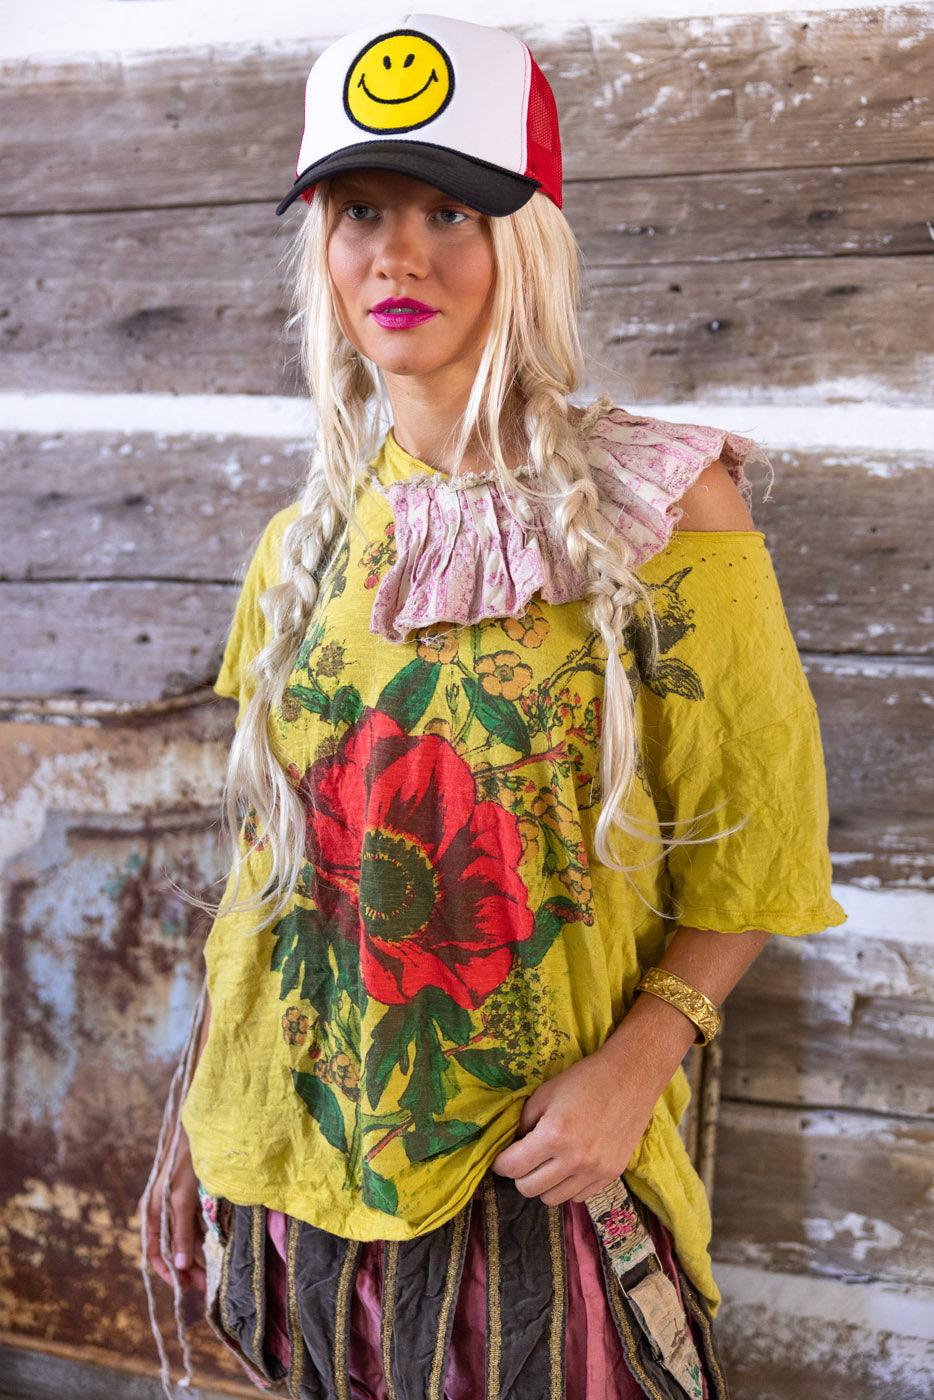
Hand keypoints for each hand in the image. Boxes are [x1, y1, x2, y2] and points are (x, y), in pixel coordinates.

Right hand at [138, 1127, 205, 1293]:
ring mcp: (174, 1206)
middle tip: (205, 1285)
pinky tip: (213, 1248)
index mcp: (151, 1214)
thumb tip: (180, 1266)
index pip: (154, 1253)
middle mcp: (160, 1213)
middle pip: (170, 1250)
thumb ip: (181, 1231)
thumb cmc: (186, 1162)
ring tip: (211, 1272)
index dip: (169, 1273)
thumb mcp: (182, 1198)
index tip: (186, 1288)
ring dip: (195, 1257)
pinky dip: (200, 1240)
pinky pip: (192, 1227)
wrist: (197, 1130)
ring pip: (182, 1240)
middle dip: (186, 1269)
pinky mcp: (188, 1199)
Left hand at [489, 1047, 658, 1205]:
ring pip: (552, 1198)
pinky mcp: (611, 1175)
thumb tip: (515, 1147)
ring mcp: (595, 1170)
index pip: (513, 1167)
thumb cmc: (584, 1080)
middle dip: (520, 1175)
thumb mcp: (544, 1093)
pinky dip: (567, 1186)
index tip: (501, 1160)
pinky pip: (578, 1197)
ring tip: (548, 1164)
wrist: (630, 1077)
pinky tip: (569, 1167)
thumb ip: (525, 1123)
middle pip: (529, 1189)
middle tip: (524, 1160)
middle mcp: (574, 1159)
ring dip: (544, 1184)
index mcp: (554, 1135)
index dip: (500, 1164)